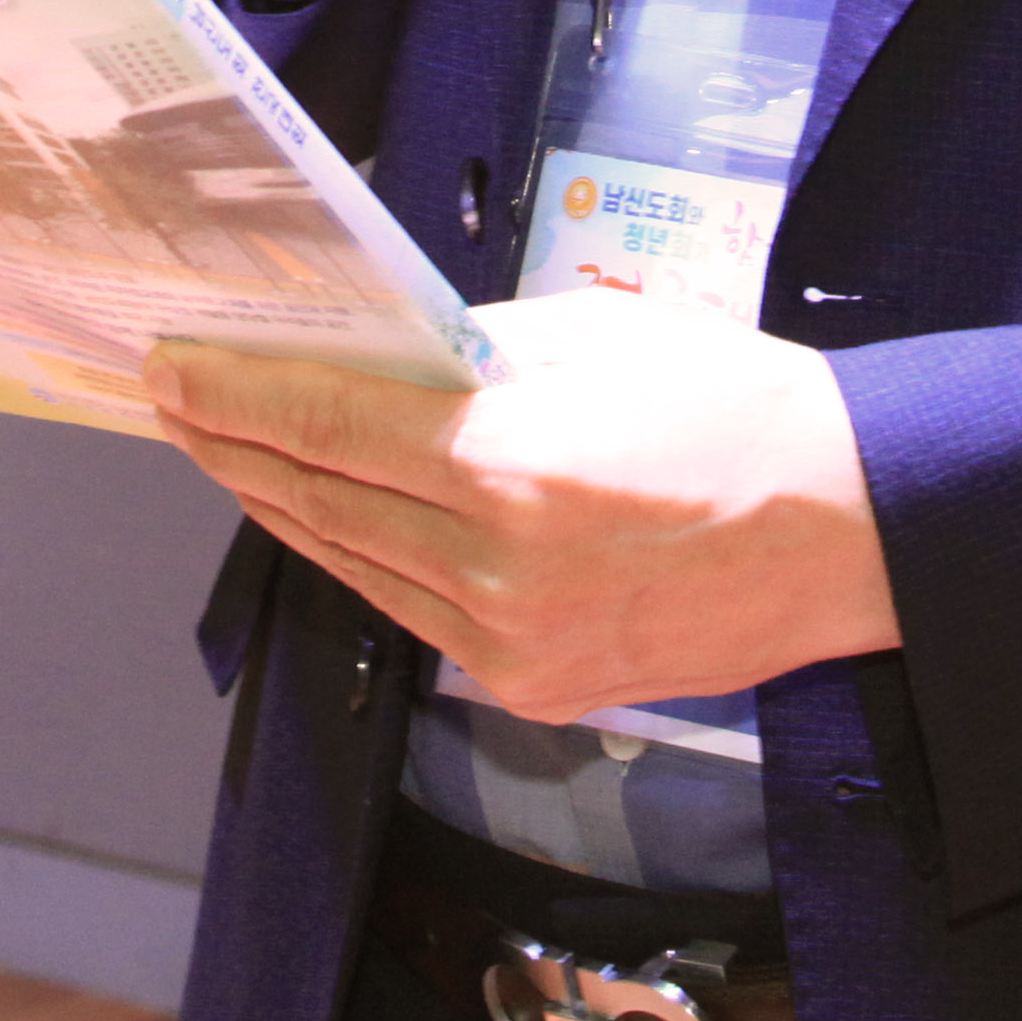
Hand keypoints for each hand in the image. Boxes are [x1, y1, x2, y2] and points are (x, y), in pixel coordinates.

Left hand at [146, 288, 899, 720]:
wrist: (849, 530)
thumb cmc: (740, 410)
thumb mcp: (598, 336)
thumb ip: (475, 350)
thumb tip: (378, 354)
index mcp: (508, 462)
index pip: (325, 423)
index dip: (233, 396)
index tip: (172, 369)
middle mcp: (492, 566)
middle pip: (317, 499)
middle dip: (232, 446)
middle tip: (175, 401)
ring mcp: (507, 641)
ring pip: (351, 565)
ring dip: (281, 505)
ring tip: (230, 454)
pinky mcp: (529, 684)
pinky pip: (411, 613)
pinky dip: (359, 559)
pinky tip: (330, 518)